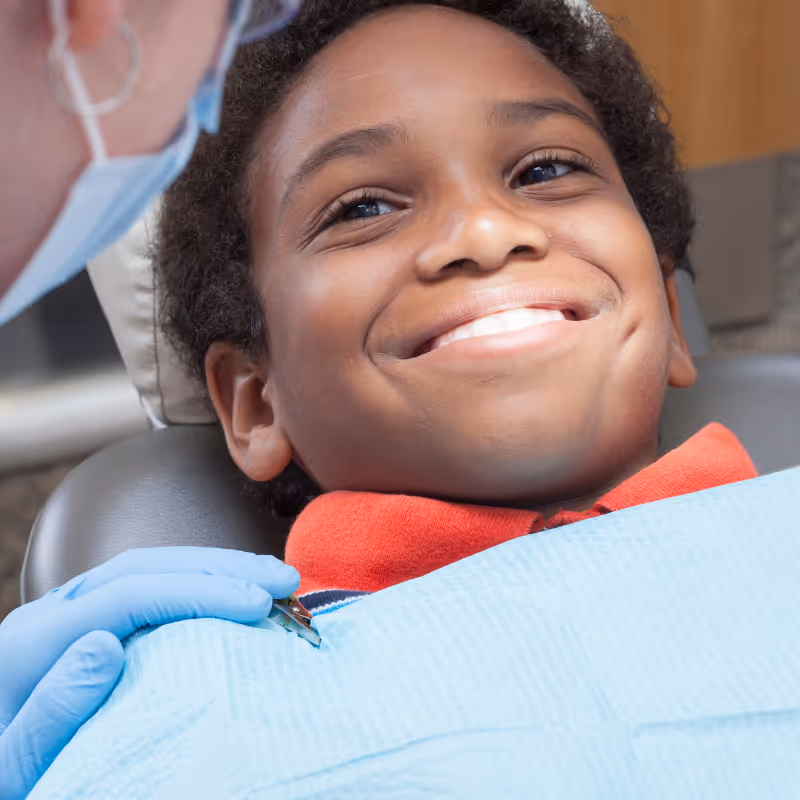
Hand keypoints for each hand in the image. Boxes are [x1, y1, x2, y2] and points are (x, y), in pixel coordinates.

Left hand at [0, 547, 298, 799]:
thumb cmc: (7, 782)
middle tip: (283, 581)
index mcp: (33, 641)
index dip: (200, 592)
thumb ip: (51, 713)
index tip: (259, 605)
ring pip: (150, 568)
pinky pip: (150, 587)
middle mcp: (53, 614)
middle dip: (221, 569)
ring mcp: (72, 614)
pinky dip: (199, 585)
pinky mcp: (89, 624)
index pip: (129, 594)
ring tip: (273, 579)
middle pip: (145, 567)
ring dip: (217, 569)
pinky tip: (233, 593)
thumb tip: (104, 643)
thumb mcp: (16, 767)